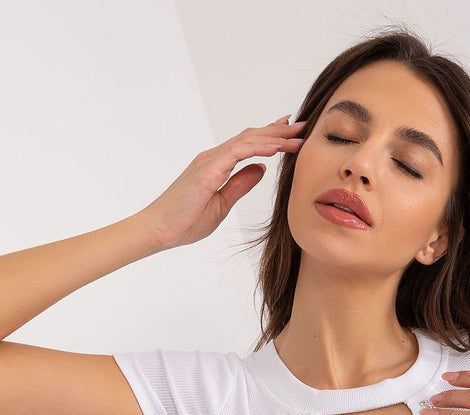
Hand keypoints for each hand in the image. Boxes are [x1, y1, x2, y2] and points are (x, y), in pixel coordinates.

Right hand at [137, 114, 306, 249]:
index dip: (271, 136)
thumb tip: (261, 169)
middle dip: (279, 131)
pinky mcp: (207, 170)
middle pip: (251, 137)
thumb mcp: (223, 204)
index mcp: (217, 164)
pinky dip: (257, 148)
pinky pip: (237, 153)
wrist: (159, 229)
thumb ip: (240, 184)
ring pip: (247, 141)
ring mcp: (209, 160)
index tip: (291, 132)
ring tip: (297, 136)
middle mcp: (214, 157)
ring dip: (274, 137)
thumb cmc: (185, 221)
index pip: (248, 144)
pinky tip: (275, 149)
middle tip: (303, 125)